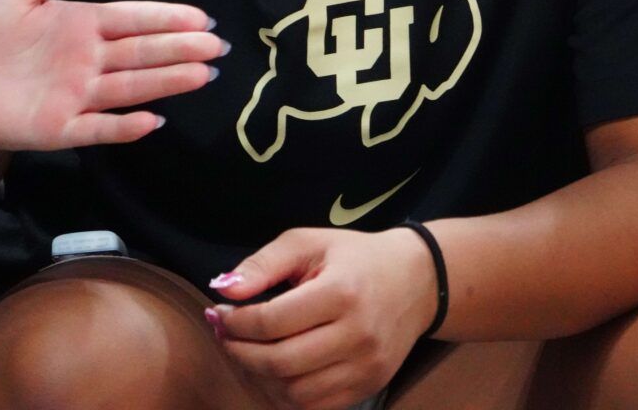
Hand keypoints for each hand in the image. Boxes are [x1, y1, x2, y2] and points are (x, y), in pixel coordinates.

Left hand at [0, 0, 226, 150]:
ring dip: (166, 83)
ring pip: (130, 88)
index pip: (133, 20)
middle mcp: (89, 60)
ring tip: (202, 75)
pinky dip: (124, 127)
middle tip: (217, 47)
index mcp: (82, 25)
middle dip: (180, 49)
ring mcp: (77, 95)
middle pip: (142, 54)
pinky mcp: (59, 128)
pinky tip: (153, 121)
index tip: (201, 18)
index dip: (166, 18)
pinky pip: (97, 128)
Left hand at [208, 227, 438, 409]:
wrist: (418, 281)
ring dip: (259, 377)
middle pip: (279, 362)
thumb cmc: (356, 258)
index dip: (234, 322)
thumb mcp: (309, 243)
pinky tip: (275, 371)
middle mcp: (357, 334)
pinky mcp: (369, 386)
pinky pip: (314, 406)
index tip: (219, 313)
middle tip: (226, 336)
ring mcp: (366, 366)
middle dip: (239, 352)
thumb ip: (262, 264)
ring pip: (293, 393)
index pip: (272, 321)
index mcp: (341, 292)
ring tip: (249, 353)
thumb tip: (222, 289)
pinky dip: (286, 395)